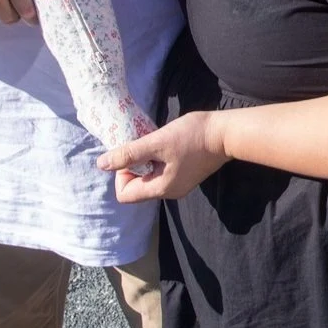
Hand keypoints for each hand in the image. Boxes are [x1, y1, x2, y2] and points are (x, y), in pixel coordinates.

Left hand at [98, 111, 229, 201]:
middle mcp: (169, 192)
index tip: (133, 154)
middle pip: (136, 187)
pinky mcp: (186, 175)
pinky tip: (167, 145)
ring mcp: (179, 185)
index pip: (125, 194)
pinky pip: (162, 173)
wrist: (226, 133)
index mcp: (161, 188)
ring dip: (146, 162)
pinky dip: (157, 160)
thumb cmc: (192, 136)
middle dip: (133, 166)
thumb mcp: (156, 142)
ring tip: (156, 143)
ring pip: (149, 179)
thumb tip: (102, 165)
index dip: (121, 174)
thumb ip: (129, 154)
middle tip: (144, 145)